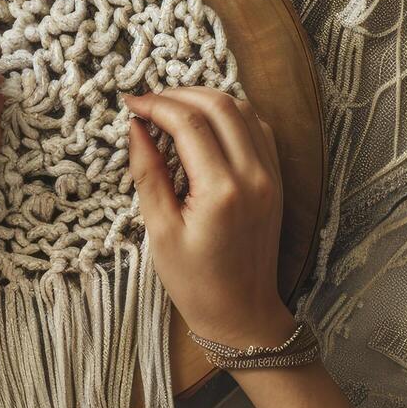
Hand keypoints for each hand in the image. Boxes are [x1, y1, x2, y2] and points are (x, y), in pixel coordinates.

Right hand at [126, 88, 294, 351]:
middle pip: (219, 105)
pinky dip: (230, 113)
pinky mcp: (275, 179)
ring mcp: (270, 176)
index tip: (131, 103)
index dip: (157, 105)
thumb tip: (136, 127)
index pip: (189, 123)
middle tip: (148, 102)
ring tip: (172, 107)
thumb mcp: (160, 230)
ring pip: (243, 109)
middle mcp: (253, 176)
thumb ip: (148, 173)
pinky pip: (257, 128)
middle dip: (179, 94)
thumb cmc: (195, 281)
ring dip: (206, 98)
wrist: (242, 313)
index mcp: (222, 191)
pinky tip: (204, 121)